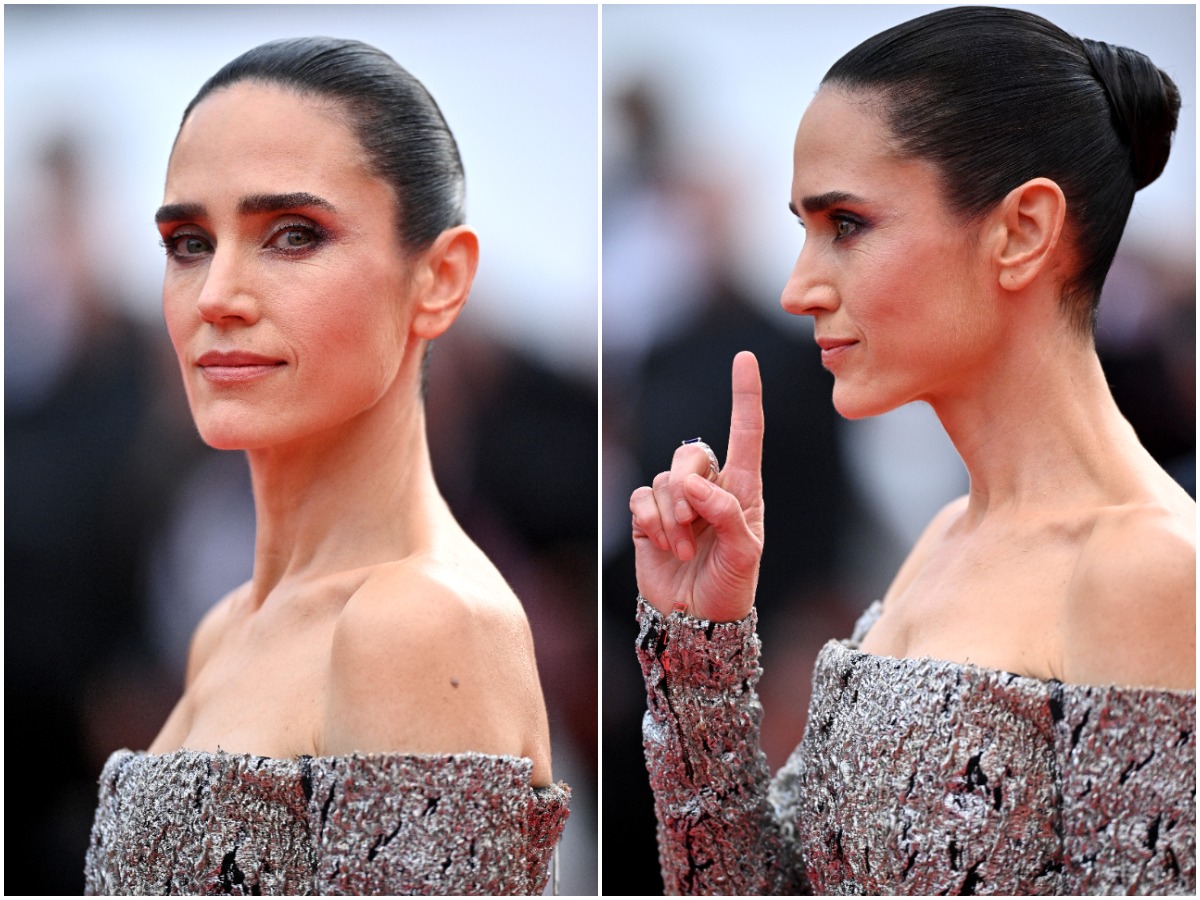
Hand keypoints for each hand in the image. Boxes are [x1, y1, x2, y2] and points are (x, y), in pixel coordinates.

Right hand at [630, 351, 763, 622]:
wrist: (696, 620)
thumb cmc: (731, 587)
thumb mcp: (744, 553)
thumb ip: (725, 513)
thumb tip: (693, 484)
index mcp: (743, 489)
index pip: (745, 434)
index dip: (745, 396)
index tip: (744, 359)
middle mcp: (710, 488)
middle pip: (691, 454)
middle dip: (688, 488)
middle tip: (694, 526)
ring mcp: (677, 502)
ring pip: (664, 480)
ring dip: (671, 519)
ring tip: (684, 550)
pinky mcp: (649, 517)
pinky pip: (641, 498)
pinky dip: (650, 522)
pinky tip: (661, 545)